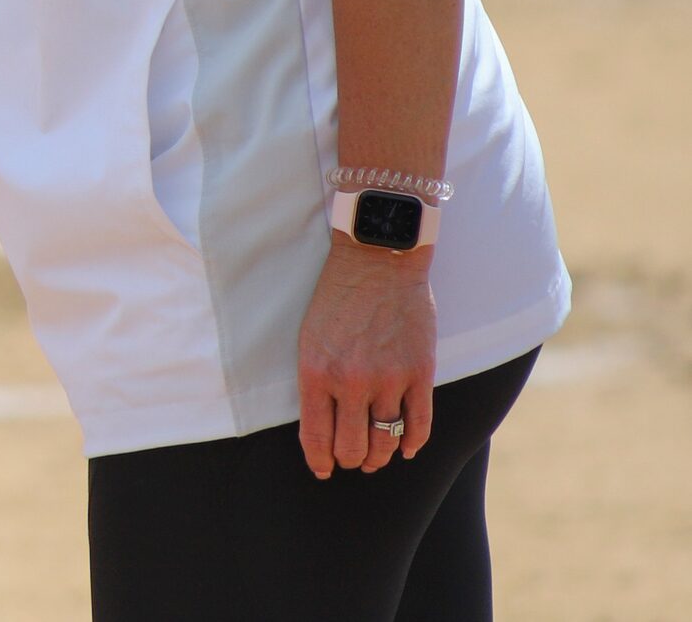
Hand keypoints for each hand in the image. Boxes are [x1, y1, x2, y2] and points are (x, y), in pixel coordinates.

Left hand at [296, 237, 435, 478]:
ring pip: (386, 441)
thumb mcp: (309, 337)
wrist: (376, 259)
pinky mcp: (420, 372)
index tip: (323, 470)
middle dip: (350, 461)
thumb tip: (319, 426)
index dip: (320, 461)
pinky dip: (413, 444)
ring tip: (376, 458)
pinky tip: (406, 448)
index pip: (316, 437)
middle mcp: (351, 382)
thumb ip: (315, 381)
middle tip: (351, 460)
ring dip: (380, 457)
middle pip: (353, 448)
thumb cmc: (337, 297)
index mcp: (316, 373)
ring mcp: (389, 379)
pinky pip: (420, 425)